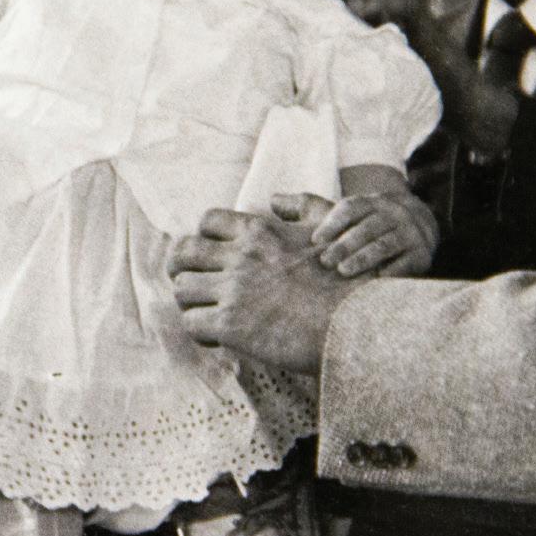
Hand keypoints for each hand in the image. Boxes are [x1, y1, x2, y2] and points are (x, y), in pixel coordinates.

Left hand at [169, 198, 367, 373]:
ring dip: (190, 301)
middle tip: (192, 282)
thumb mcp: (329, 228)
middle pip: (183, 252)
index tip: (211, 256)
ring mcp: (232, 290)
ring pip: (181, 288)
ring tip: (206, 312)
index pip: (207, 221)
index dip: (203, 239)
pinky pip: (191, 324)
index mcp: (259, 231)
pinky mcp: (229, 325)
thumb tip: (275, 199)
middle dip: (181, 267)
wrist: (354, 321)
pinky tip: (218, 337)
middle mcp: (240, 257)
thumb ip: (302, 207)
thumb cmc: (348, 277)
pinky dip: (200, 331)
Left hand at [306, 189, 437, 277]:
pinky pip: (407, 262)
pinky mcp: (422, 254)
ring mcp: (409, 233)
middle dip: (346, 244)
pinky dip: (392, 271)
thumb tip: (272, 201)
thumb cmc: (366, 224)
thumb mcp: (340, 212)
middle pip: (368, 227)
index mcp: (370, 203)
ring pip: (386, 244)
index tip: (315, 240)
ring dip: (365, 258)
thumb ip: (307, 208)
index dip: (333, 223)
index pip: (351, 208)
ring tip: (344, 272)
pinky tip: (376, 281)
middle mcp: (392, 214)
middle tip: (325, 262)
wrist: (418, 227)